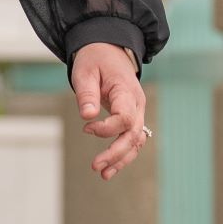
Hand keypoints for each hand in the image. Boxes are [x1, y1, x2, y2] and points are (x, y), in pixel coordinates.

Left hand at [73, 41, 150, 180]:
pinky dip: (123, 154)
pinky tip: (110, 168)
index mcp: (127, 92)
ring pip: (136, 141)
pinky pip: (132, 139)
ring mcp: (137, 111)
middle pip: (133, 135)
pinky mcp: (132, 116)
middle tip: (96, 166)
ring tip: (103, 174)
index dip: (107, 128)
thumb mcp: (85, 72)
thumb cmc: (95, 59)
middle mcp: (137, 104)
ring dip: (121, 159)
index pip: (125, 118)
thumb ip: (87, 94)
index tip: (86, 128)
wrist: (108, 49)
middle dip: (115, 153)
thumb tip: (87, 116)